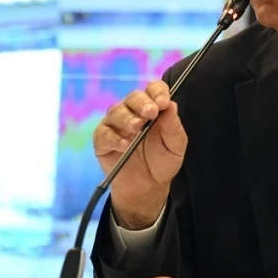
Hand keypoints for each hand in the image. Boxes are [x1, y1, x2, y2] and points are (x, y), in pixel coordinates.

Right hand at [93, 81, 185, 228]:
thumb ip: (173, 126)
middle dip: (142, 103)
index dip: (157, 91)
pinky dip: (114, 138)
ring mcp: (115, 125)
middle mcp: (132, 112)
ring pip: (116, 111)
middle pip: (133, 97)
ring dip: (127, 118)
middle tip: (151, 113)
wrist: (148, 188)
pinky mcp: (102, 141)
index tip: (163, 102)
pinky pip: (104, 134)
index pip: (152, 89)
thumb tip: (171, 106)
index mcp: (152, 109)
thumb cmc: (162, 162)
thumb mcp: (175, 146)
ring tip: (137, 128)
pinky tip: (125, 145)